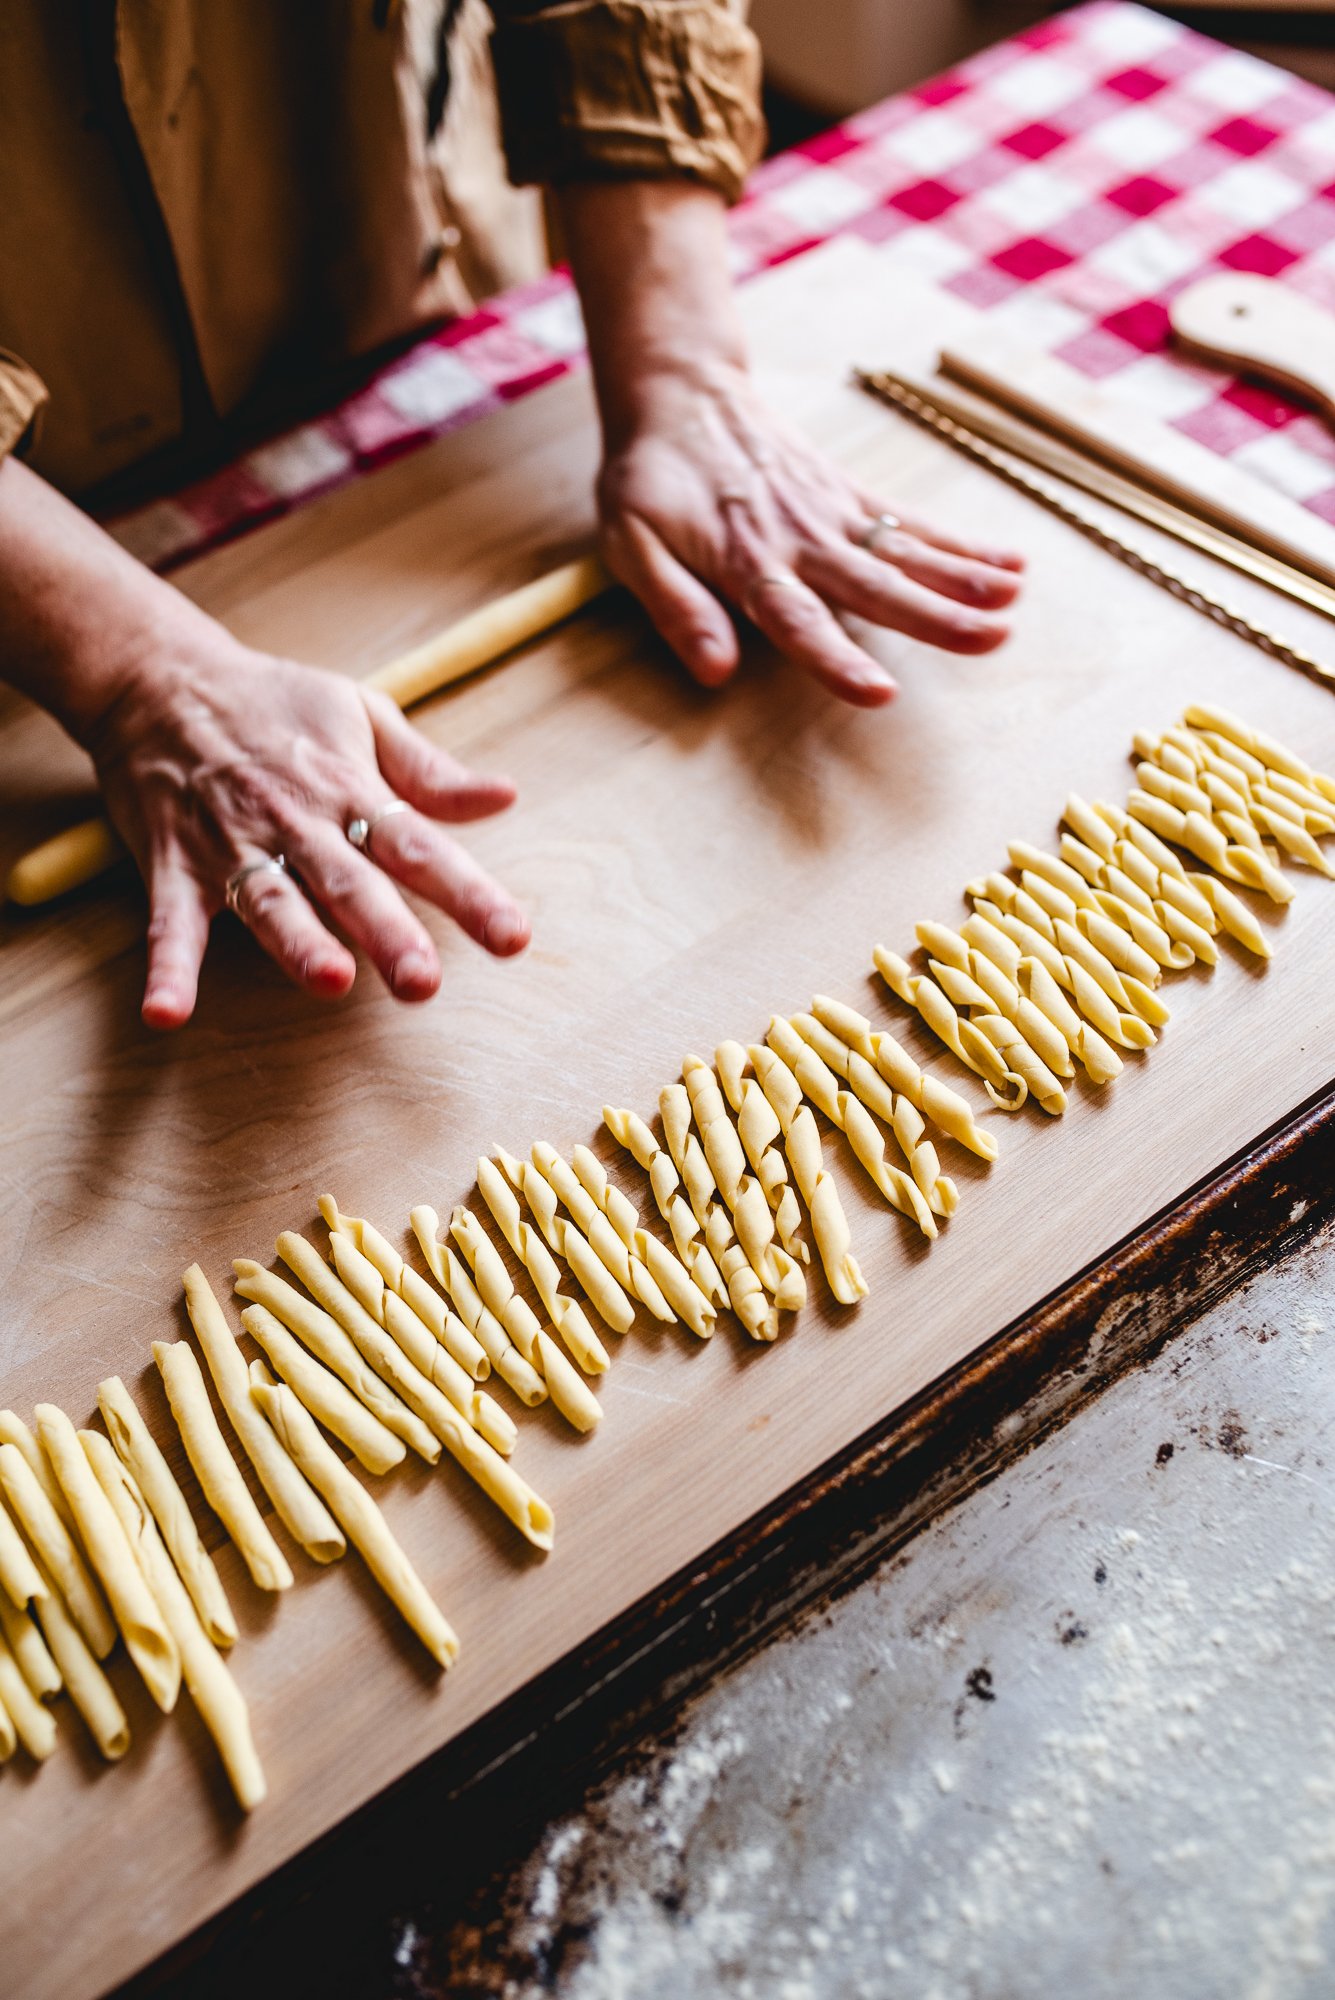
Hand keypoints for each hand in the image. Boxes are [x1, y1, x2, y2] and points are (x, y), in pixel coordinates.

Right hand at [90, 632, 528, 1030]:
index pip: (419, 846)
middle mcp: (297, 822)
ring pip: (271, 901)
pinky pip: (170, 923)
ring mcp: (231, 845)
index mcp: (350, 789)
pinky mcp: (173, 865)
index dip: (467, 893)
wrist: (159, 678)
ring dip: (298, 943)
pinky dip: (167, 968)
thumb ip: (429, 771)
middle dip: (387, 932)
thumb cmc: (275, 703)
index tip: (511, 937)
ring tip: (330, 981)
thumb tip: (505, 796)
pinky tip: (169, 1013)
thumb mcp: (361, 714)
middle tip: (422, 982)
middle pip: (349, 883)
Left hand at [596, 356, 1024, 706]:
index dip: (838, 660)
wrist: (680, 394)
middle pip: (876, 587)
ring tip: (1015, 603)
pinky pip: (913, 522)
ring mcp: (833, 514)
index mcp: (747, 563)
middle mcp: (801, 540)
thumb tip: (713, 674)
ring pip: (906, 553)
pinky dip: (962, 542)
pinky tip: (1012, 563)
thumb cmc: (650, 482)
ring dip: (964, 578)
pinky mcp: (851, 495)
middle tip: (991, 639)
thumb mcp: (632, 546)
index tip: (880, 692)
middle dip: (935, 617)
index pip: (798, 621)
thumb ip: (676, 608)